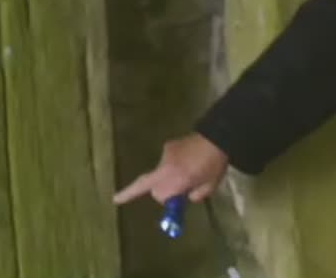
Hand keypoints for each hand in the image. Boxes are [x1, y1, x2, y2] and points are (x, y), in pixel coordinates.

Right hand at [113, 132, 229, 204]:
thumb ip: (194, 195)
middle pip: (152, 186)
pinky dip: (172, 166)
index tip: (116, 199)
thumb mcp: (209, 186)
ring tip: (190, 172)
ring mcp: (166, 155)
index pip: (158, 195)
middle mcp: (166, 167)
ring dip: (167, 177)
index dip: (153, 200)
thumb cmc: (215, 163)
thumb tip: (186, 196)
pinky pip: (166, 162)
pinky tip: (188, 162)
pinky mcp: (169, 146)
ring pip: (158, 173)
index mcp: (177, 179)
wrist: (219, 136)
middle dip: (161, 192)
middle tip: (178, 194)